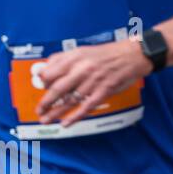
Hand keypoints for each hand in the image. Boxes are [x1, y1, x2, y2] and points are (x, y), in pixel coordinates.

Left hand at [36, 40, 151, 126]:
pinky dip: (75, 116)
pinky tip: (66, 123)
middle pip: (58, 89)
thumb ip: (63, 59)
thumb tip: (44, 70)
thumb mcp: (83, 50)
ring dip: (56, 112)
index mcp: (75, 57)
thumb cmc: (107, 54)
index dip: (43, 82)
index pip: (51, 72)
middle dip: (45, 102)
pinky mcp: (105, 90)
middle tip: (39, 110)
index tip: (41, 88)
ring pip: (70, 100)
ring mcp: (94, 81)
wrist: (133, 55)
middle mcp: (83, 69)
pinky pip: (87, 106)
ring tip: (46, 119)